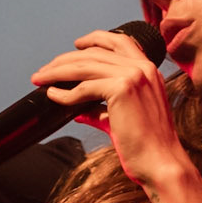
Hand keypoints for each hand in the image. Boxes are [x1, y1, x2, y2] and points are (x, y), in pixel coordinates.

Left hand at [31, 32, 192, 198]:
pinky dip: (65, 92)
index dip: (94, 39)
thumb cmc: (147, 146)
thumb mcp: (123, 119)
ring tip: (40, 79)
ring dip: (58, 71)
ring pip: (86, 65)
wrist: (161, 163)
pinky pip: (84, 87)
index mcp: (148, 70)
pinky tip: (53, 96)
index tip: (76, 45)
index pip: (118, 42)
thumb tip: (78, 111)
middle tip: (45, 70)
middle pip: (95, 53)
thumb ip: (102, 110)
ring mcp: (133, 75)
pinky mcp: (122, 89)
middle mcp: (142, 67)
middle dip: (65, 60)